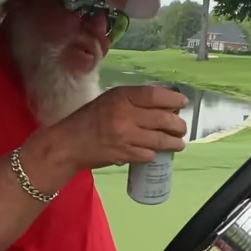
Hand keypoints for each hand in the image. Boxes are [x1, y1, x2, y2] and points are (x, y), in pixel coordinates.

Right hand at [44, 85, 188, 170]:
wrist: (68, 144)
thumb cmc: (88, 120)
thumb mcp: (109, 101)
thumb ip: (132, 101)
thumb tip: (163, 105)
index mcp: (121, 97)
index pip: (155, 95)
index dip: (173, 99)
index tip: (182, 103)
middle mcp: (124, 114)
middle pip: (163, 119)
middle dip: (178, 125)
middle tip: (182, 128)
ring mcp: (125, 136)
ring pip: (160, 140)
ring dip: (174, 143)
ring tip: (178, 143)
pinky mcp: (124, 154)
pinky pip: (148, 154)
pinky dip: (154, 154)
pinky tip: (155, 152)